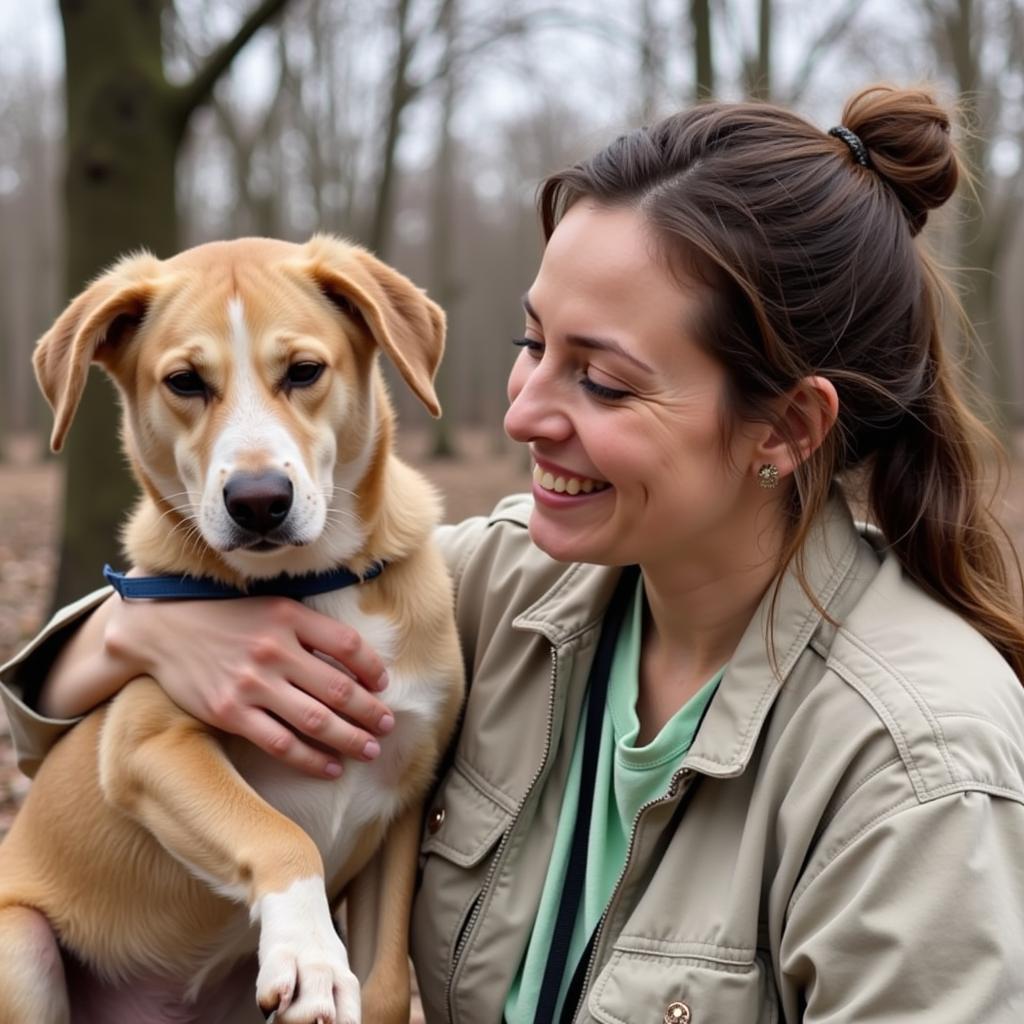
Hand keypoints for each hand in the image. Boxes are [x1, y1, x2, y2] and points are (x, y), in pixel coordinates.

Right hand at [102, 595, 393, 777]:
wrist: (162, 628)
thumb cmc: (226, 616)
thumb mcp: (272, 606)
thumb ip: (309, 629)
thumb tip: (356, 661)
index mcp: (289, 617)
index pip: (348, 644)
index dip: (373, 667)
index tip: (383, 685)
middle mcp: (274, 650)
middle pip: (339, 689)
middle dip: (370, 712)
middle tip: (388, 726)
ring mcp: (252, 684)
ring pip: (316, 721)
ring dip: (350, 739)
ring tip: (370, 750)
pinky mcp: (231, 712)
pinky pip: (281, 743)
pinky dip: (311, 759)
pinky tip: (331, 767)